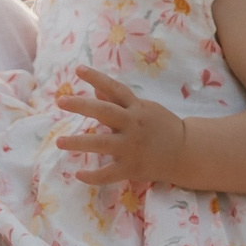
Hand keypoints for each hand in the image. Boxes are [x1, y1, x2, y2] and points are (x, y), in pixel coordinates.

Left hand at [53, 66, 188, 185]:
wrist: (186, 152)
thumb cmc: (162, 127)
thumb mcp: (144, 109)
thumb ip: (119, 101)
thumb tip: (95, 88)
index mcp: (136, 107)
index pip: (115, 88)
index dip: (96, 78)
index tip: (78, 69)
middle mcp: (133, 124)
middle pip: (104, 112)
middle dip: (81, 106)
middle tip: (60, 101)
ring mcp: (132, 147)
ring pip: (101, 143)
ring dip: (78, 142)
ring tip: (59, 142)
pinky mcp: (132, 167)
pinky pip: (109, 173)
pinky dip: (93, 176)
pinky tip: (79, 175)